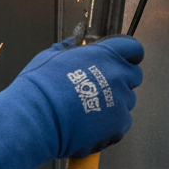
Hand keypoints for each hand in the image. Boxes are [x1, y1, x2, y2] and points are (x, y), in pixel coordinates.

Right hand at [0, 35, 143, 168]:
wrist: (34, 119)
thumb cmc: (38, 88)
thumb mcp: (50, 57)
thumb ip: (68, 48)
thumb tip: (72, 41)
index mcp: (104, 54)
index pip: (132, 48)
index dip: (128, 55)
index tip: (124, 60)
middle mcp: (117, 75)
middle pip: (134, 76)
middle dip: (122, 81)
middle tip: (101, 89)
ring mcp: (121, 100)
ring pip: (127, 101)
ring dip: (115, 105)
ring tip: (89, 111)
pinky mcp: (120, 123)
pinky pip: (122, 123)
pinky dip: (110, 127)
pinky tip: (90, 126)